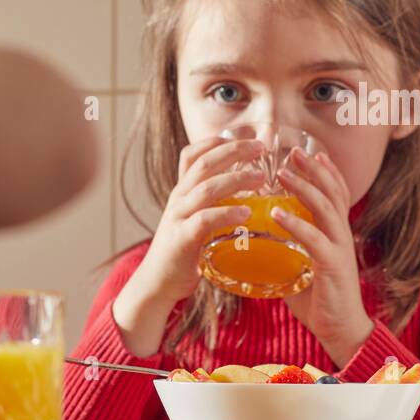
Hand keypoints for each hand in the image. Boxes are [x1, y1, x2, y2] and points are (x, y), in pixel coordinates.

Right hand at [139, 135, 268, 304]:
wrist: (157, 283)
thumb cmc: (184, 253)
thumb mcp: (194, 221)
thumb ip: (213, 207)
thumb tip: (249, 199)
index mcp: (182, 193)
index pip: (191, 155)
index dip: (214, 142)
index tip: (242, 137)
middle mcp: (178, 199)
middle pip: (203, 163)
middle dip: (233, 150)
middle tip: (261, 147)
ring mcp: (178, 217)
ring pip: (205, 188)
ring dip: (235, 179)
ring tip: (260, 178)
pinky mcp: (181, 239)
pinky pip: (204, 220)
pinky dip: (226, 213)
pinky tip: (246, 213)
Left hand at [274, 148, 374, 364]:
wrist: (341, 330)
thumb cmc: (318, 299)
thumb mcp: (299, 266)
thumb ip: (285, 251)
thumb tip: (257, 242)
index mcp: (335, 234)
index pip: (334, 194)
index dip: (324, 171)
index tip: (309, 151)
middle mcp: (341, 235)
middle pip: (332, 192)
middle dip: (314, 169)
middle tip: (294, 150)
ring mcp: (339, 249)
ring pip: (325, 209)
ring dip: (304, 188)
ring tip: (284, 172)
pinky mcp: (332, 266)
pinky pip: (314, 240)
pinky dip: (295, 224)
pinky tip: (276, 213)